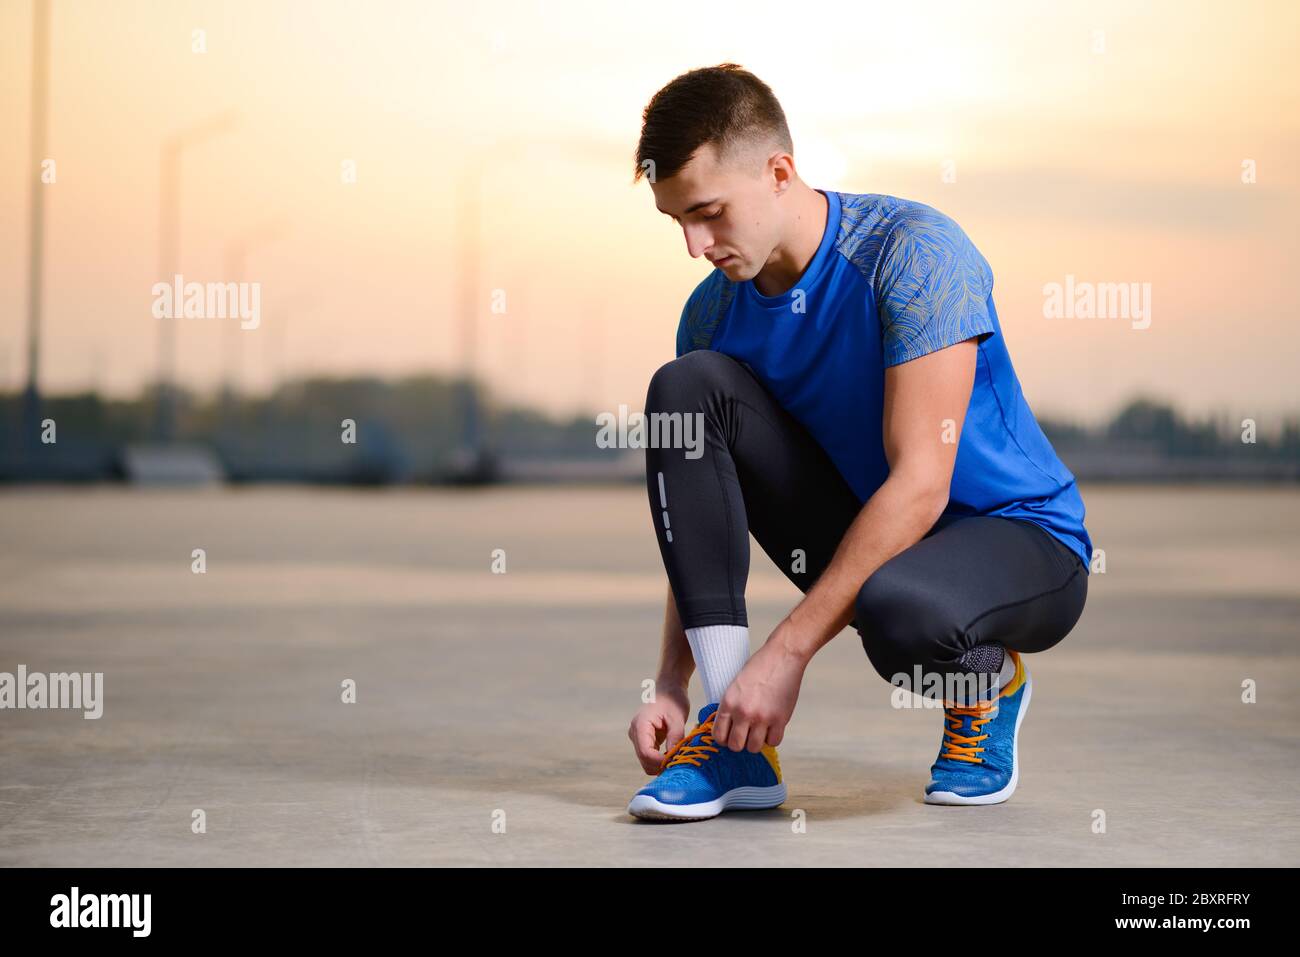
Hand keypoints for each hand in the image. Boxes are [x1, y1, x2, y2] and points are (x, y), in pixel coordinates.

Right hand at [628, 681, 690, 774]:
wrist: (668, 688)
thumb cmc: (673, 699)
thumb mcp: (677, 718)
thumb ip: (675, 737)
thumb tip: (673, 758)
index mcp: (640, 725)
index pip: (646, 753)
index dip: (660, 762)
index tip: (676, 762)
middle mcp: (635, 732)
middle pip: (644, 759)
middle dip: (660, 765)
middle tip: (679, 763)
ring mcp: (637, 737)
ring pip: (645, 760)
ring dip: (660, 763)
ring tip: (677, 758)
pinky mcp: (643, 739)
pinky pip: (649, 755)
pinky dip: (659, 759)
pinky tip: (672, 755)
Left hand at [714, 632, 807, 751]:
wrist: (782, 656)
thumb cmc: (759, 667)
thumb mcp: (735, 685)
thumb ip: (731, 705)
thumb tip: (727, 726)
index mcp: (729, 702)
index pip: (718, 735)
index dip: (723, 739)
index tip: (729, 736)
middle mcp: (743, 712)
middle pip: (735, 746)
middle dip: (739, 743)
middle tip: (744, 736)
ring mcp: (762, 718)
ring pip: (753, 747)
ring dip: (755, 742)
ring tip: (758, 732)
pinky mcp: (780, 720)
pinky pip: (773, 742)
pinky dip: (772, 738)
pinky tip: (771, 728)